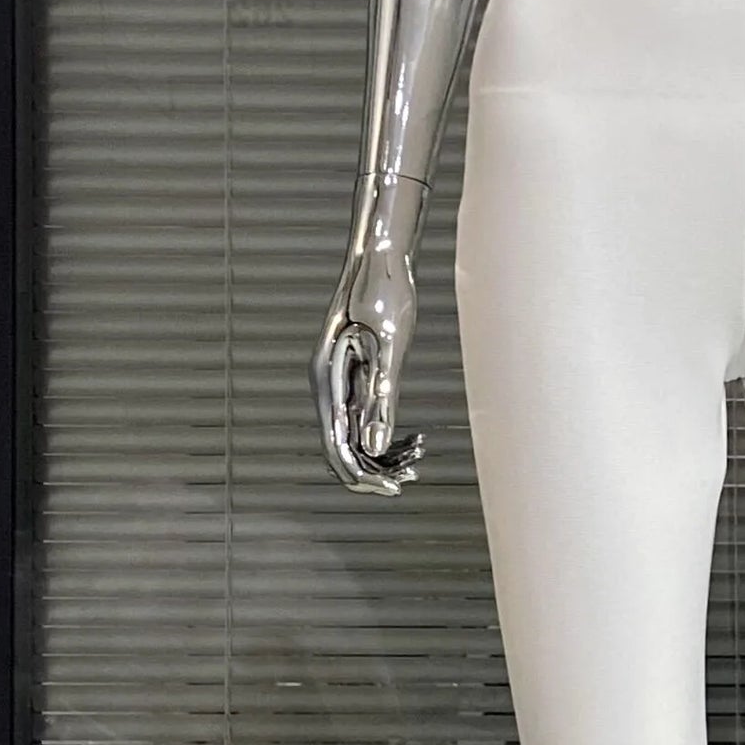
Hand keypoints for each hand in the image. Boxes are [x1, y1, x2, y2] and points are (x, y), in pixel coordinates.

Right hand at [313, 236, 424, 493]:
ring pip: (353, 432)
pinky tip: (414, 438)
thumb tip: (377, 443)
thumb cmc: (384, 290)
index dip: (361, 473)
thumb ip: (381, 395)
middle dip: (373, 468)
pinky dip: (386, 431)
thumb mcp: (388, 344)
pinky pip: (364, 414)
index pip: (335, 444)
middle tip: (408, 479)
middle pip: (341, 444)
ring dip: (382, 453)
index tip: (391, 489)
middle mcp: (327, 383)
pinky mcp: (356, 373)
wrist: (381, 255)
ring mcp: (340, 379)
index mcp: (327, 379)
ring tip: (417, 459)